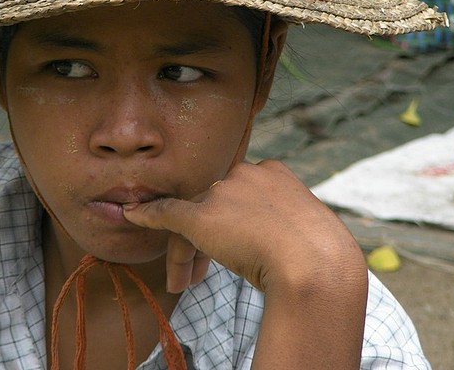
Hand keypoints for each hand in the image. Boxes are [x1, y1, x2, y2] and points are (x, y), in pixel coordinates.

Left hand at [122, 159, 364, 294]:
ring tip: (185, 281)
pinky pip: (168, 213)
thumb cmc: (321, 257)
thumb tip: (278, 239)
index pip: (238, 194)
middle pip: (213, 204)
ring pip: (194, 217)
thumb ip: (281, 223)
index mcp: (273, 173)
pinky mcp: (202, 216)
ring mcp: (224, 193)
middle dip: (205, 239)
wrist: (316, 264)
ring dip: (187, 251)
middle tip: (198, 272)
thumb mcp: (303, 231)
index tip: (232, 247)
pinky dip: (148, 214)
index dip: (229, 223)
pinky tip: (132, 215)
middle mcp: (245, 175)